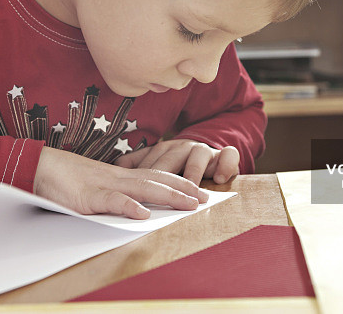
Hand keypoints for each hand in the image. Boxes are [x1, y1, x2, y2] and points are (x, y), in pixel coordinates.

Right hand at [32, 146, 208, 219]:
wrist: (35, 166)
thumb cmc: (62, 179)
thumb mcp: (93, 188)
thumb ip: (112, 197)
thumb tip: (133, 208)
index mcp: (119, 176)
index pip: (156, 177)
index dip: (178, 182)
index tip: (199, 190)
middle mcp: (117, 177)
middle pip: (157, 180)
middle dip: (184, 187)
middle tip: (208, 197)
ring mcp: (103, 185)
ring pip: (142, 188)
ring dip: (168, 194)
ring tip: (190, 203)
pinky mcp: (87, 196)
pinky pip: (110, 200)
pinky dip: (128, 206)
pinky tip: (143, 213)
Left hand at [114, 139, 238, 185]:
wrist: (208, 155)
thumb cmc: (177, 165)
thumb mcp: (157, 163)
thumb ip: (137, 164)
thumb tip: (115, 167)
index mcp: (164, 149)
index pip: (152, 160)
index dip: (144, 175)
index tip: (135, 190)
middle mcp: (182, 147)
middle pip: (173, 158)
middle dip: (167, 176)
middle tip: (161, 194)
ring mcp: (203, 150)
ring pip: (198, 155)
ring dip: (195, 171)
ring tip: (192, 188)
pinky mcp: (223, 155)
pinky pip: (228, 155)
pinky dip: (225, 165)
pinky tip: (219, 179)